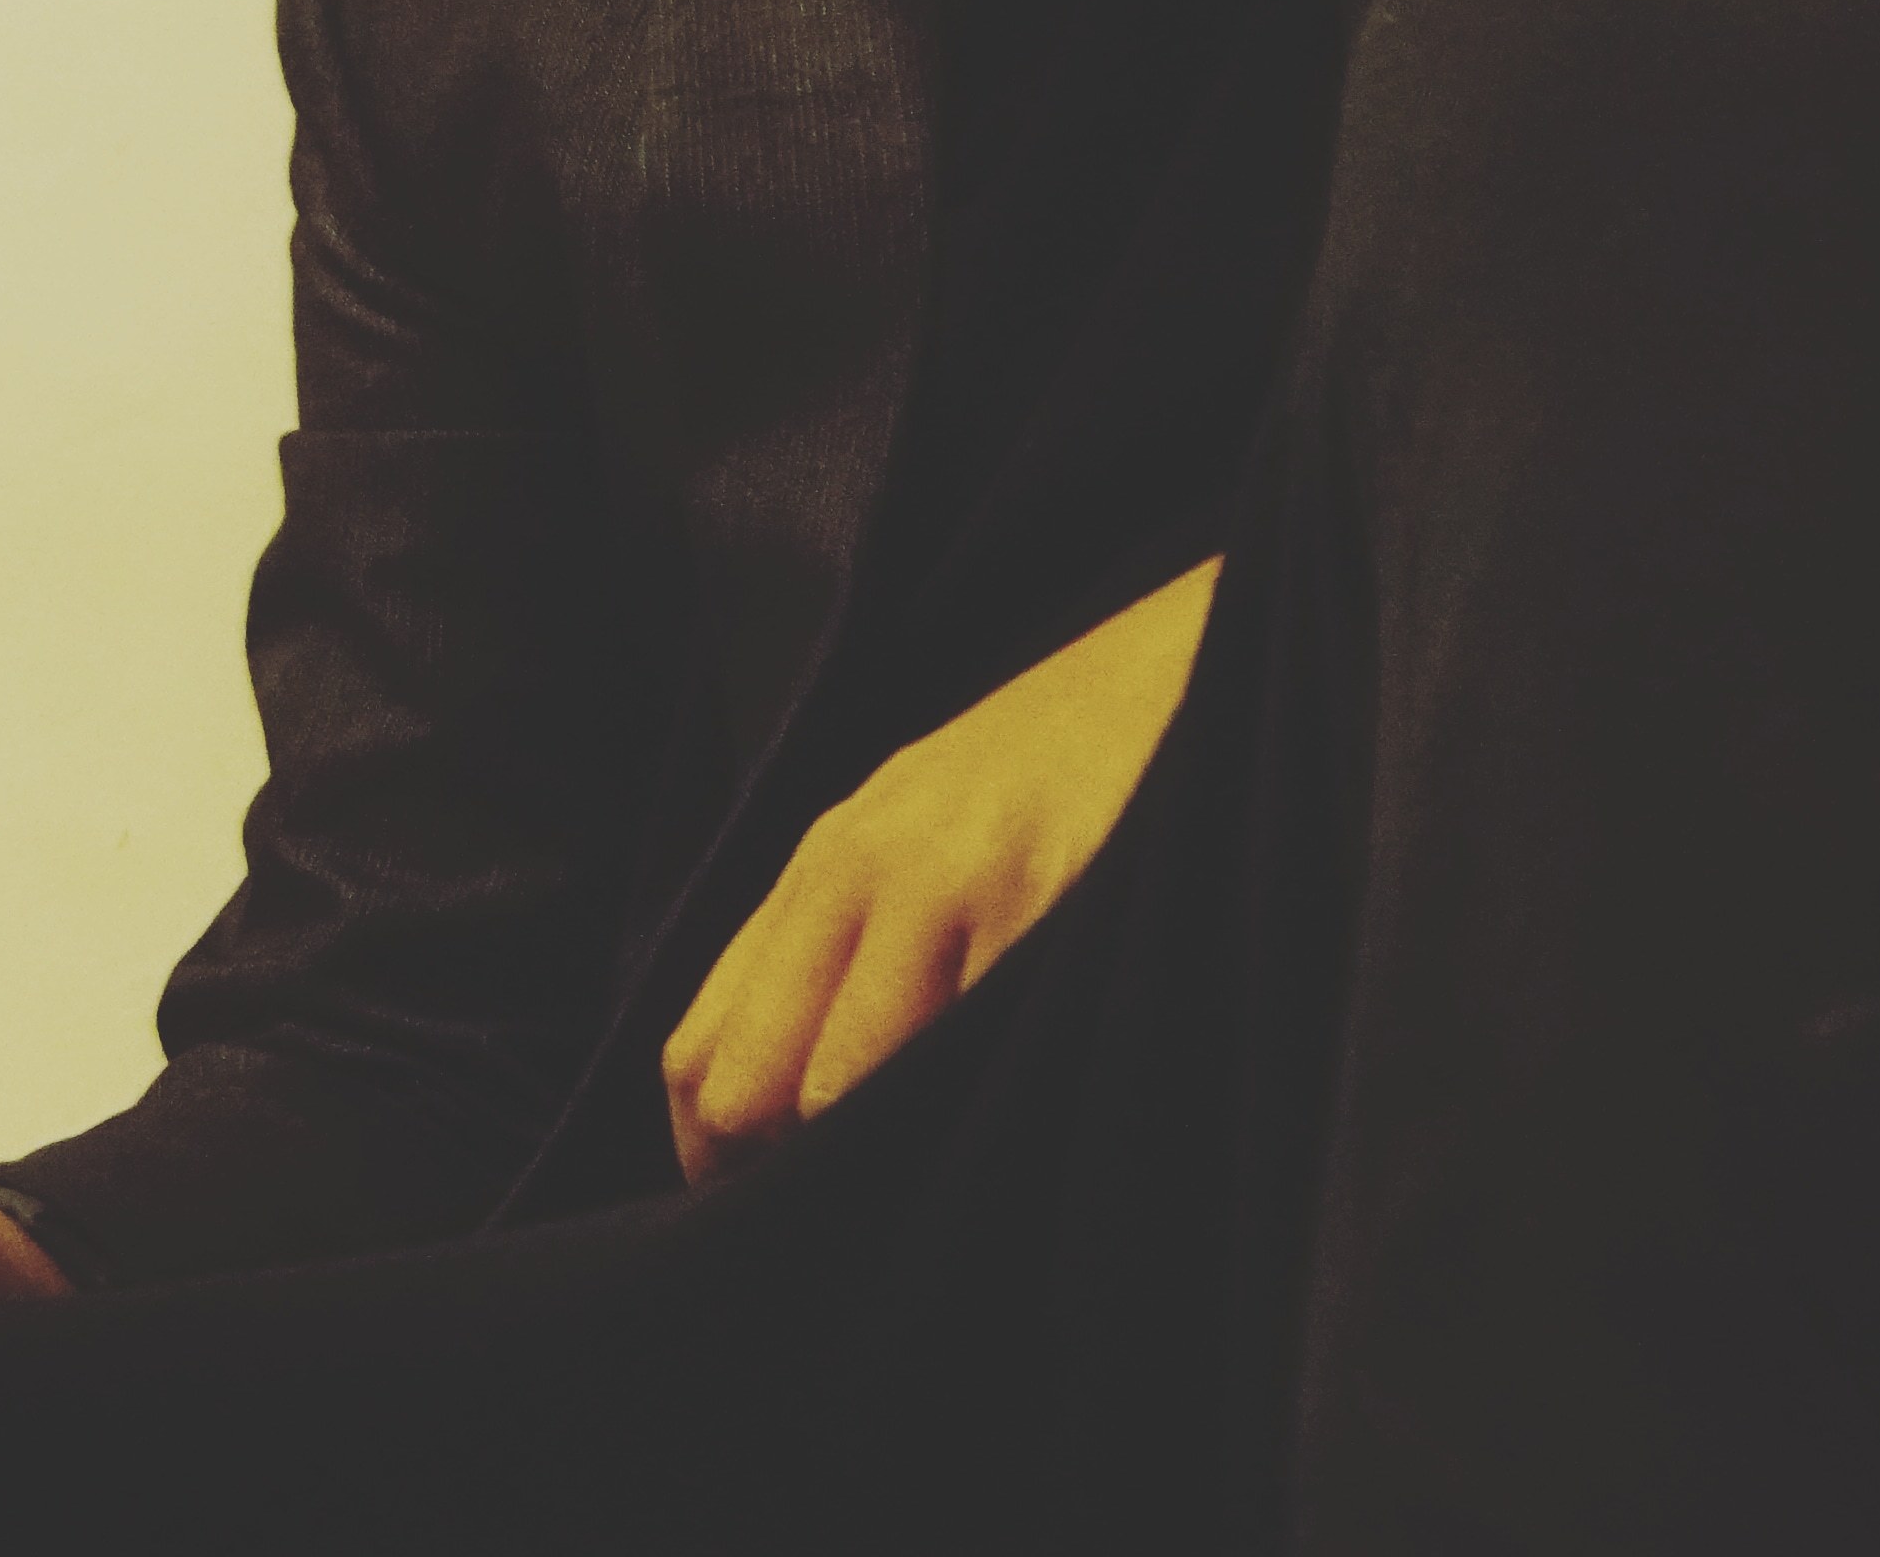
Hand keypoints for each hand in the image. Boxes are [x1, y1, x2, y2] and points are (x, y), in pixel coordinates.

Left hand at [661, 555, 1219, 1187]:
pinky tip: (1026, 1105)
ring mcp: (952, 877)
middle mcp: (863, 863)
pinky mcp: (1042, 893)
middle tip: (850, 1216)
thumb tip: (764, 1109)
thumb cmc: (1048, 771)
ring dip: (884, 1154)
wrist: (1180, 659)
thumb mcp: (918, 827)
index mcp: (824, 860)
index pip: (699, 1050)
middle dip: (784, 1178)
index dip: (709, 1163)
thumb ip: (843, 941)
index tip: (756, 1221)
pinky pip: (977, 1055)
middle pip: (749, 1086)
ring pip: (845, 1088)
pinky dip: (988, 1111)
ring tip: (941, 1164)